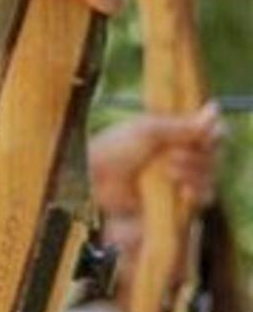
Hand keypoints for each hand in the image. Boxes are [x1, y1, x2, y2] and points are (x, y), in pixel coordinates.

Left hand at [89, 103, 223, 213]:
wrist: (95, 181)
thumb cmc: (115, 149)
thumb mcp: (149, 130)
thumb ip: (183, 124)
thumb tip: (215, 109)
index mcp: (173, 133)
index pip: (210, 132)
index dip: (211, 135)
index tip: (202, 136)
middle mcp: (180, 154)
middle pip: (213, 154)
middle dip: (199, 154)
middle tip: (173, 156)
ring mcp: (180, 178)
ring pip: (209, 175)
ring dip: (195, 172)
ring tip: (169, 171)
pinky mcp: (178, 201)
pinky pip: (204, 197)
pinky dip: (197, 192)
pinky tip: (182, 191)